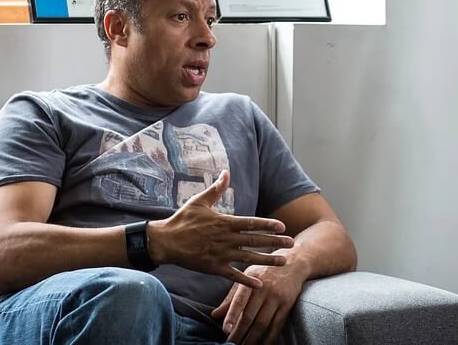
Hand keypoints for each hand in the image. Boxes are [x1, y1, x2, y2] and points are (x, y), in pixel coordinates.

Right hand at [148, 170, 295, 287]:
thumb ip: (216, 188)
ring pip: (249, 258)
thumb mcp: (200, 201)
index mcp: (225, 222)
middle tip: (292, 243)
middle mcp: (226, 239)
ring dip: (267, 260)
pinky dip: (246, 280)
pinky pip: (233, 275)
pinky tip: (260, 284)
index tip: (282, 226)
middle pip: (255, 240)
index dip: (267, 225)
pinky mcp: (213, 267)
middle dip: (275, 242)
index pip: (251, 223)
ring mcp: (221, 254)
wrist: (165, 241)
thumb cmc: (182, 219)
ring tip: (284, 262)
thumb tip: (226, 172)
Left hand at [211, 256, 306, 344]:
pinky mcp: (288, 304)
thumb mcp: (247, 277)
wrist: (294, 263)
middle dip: (239, 333)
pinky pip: (277, 325)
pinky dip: (270, 337)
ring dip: (252, 338)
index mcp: (251, 280)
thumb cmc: (265, 272)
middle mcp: (264, 288)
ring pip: (263, 323)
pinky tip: (263, 344)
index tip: (225, 330)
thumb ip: (231, 297)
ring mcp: (277, 297)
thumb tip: (215, 315)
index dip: (231, 316)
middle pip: (250, 316)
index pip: (239, 301)